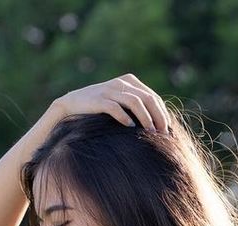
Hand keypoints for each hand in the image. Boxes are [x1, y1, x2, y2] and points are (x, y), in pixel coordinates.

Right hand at [53, 74, 169, 132]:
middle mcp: (121, 83)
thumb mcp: (119, 101)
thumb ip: (135, 105)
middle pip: (147, 98)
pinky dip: (124, 117)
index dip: (162, 113)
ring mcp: (109, 90)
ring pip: (135, 102)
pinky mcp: (98, 100)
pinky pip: (115, 108)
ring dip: (145, 118)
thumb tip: (156, 123)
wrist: (71, 105)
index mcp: (129, 81)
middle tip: (162, 132)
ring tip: (149, 131)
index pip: (153, 97)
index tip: (166, 129)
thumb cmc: (98, 108)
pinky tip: (130, 127)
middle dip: (157, 116)